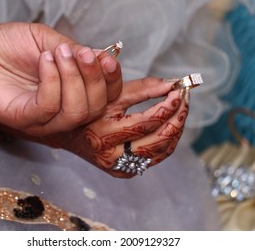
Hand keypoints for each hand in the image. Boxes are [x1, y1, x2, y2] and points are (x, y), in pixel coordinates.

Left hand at [0, 17, 121, 135]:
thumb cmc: (6, 45)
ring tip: (58, 54)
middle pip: (96, 108)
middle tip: (81, 54)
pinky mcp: (23, 119)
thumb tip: (103, 57)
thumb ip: (74, 51)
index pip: (106, 95)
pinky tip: (43, 61)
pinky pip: (49, 108)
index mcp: (72, 89)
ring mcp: (43, 118)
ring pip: (76, 113)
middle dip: (94, 79)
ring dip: (75, 80)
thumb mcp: (47, 40)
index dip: (113, 80)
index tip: (107, 59)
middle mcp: (62, 107)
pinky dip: (52, 82)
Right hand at [34, 77, 189, 177]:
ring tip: (182, 111)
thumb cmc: (89, 109)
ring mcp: (118, 167)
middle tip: (185, 101)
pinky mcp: (123, 172)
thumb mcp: (110, 95)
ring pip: (159, 152)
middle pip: (157, 141)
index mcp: (103, 134)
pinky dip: (167, 143)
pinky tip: (172, 127)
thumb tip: (171, 83)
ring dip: (175, 131)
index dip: (166, 107)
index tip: (178, 92)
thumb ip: (141, 88)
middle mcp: (111, 156)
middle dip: (176, 119)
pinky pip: (154, 159)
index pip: (145, 123)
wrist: (69, 133)